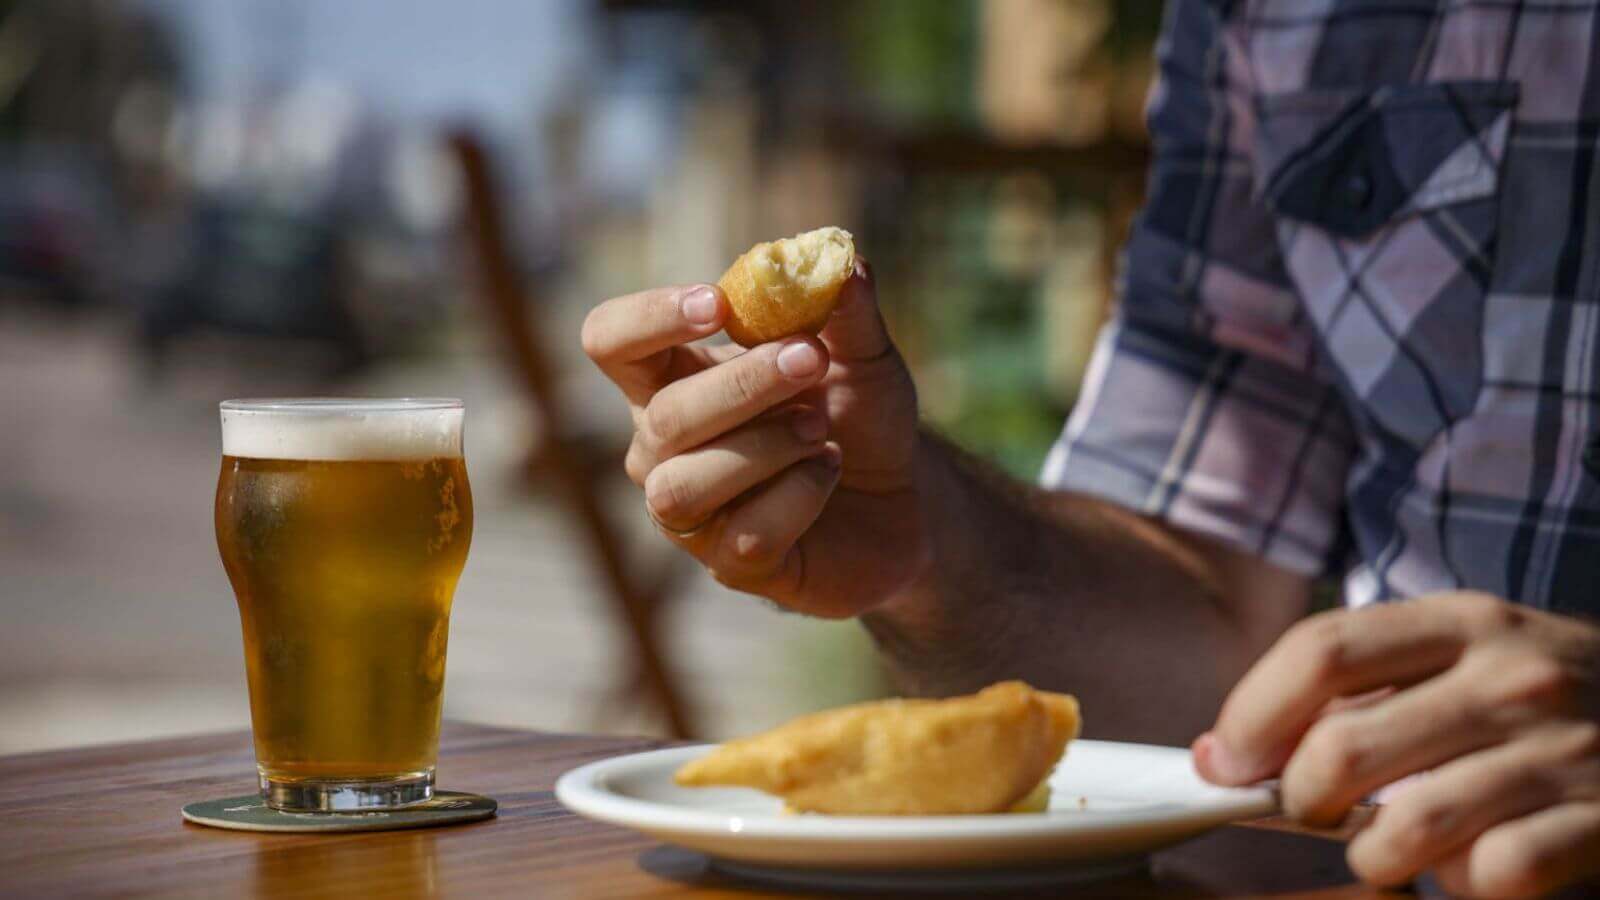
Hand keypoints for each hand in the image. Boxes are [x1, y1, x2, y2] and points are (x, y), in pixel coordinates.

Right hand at [581, 260, 926, 616]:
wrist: (905, 500)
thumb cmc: (859, 416)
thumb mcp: (863, 354)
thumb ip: (847, 307)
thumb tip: (840, 259)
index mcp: (673, 380)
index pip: (611, 340)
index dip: (649, 319)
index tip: (716, 305)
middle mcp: (663, 448)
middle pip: (663, 417)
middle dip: (743, 385)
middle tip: (810, 360)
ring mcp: (691, 514)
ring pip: (684, 487)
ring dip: (764, 448)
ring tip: (821, 429)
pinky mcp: (732, 565)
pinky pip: (743, 535)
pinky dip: (799, 495)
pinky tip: (828, 474)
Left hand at [1193, 592, 1599, 897]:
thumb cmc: (1544, 699)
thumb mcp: (1465, 656)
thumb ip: (1361, 688)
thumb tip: (1232, 751)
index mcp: (1462, 621)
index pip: (1320, 652)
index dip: (1251, 714)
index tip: (1227, 760)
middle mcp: (1511, 677)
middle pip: (1341, 749)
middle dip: (1300, 799)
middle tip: (1314, 812)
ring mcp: (1562, 751)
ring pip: (1404, 827)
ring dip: (1376, 856)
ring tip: (1394, 847)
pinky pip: (1491, 875)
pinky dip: (1464, 886)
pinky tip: (1476, 866)